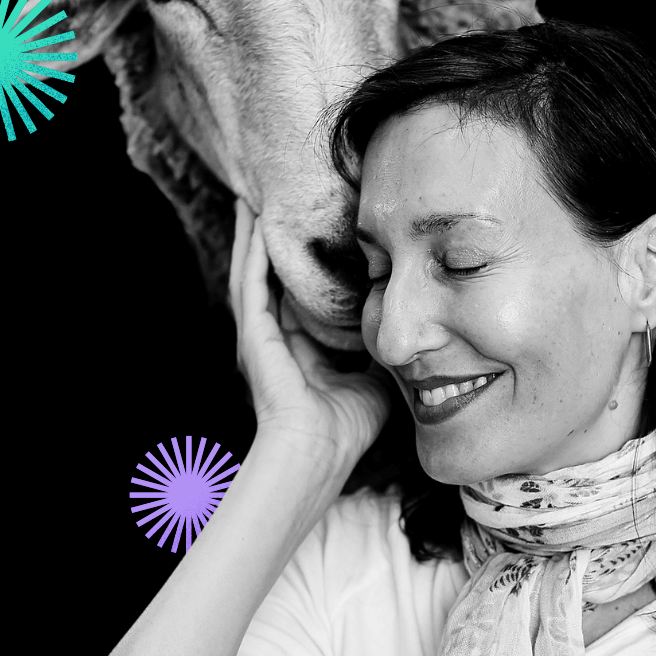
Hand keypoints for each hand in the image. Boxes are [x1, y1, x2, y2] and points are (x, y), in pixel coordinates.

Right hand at [229, 200, 393, 463]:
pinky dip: (252, 252)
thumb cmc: (345, 428)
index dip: (304, 265)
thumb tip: (405, 326)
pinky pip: (251, 283)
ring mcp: (259, 336)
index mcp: (299, 349)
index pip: (298, 296)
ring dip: (250, 238)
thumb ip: (381, 349)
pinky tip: (255, 222)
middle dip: (266, 242)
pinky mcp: (253, 335)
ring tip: (251, 201)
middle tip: (267, 202)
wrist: (319, 454)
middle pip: (267, 277)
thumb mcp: (374, 376)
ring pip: (251, 274)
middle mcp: (274, 339)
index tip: (313, 231)